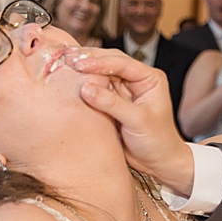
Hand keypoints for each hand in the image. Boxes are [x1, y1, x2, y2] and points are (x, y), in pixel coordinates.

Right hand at [66, 47, 195, 195]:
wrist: (159, 162)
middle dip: (88, 59)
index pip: (122, 63)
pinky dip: (83, 84)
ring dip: (83, 69)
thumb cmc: (157, 141)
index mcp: (150, 79)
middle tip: (65, 58)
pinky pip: (96, 88)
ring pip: (101, 73)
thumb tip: (85, 88)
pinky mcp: (113, 101)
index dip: (99, 62)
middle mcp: (137, 80)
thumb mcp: (138, 121)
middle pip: (110, 62)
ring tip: (62, 64)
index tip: (78, 64)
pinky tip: (69, 80)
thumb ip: (113, 104)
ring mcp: (124, 90)